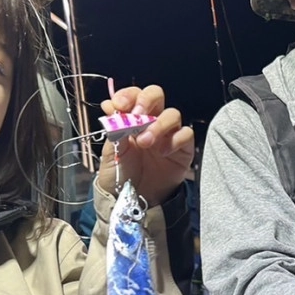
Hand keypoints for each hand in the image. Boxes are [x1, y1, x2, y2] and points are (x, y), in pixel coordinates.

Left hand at [95, 85, 193, 206]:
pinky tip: (162, 152)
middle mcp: (152, 121)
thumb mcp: (111, 152)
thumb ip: (113, 129)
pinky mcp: (183, 148)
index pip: (134, 95)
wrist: (134, 200)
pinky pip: (186, 134)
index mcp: (132, 118)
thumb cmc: (122, 175)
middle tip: (137, 116)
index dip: (128, 95)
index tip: (119, 105)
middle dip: (147, 100)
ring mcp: (168, 134)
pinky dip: (174, 140)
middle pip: (156, 94)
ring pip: (172, 114)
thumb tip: (109, 104)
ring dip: (158, 124)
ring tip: (145, 142)